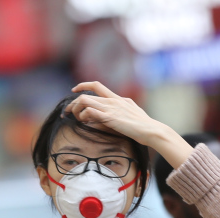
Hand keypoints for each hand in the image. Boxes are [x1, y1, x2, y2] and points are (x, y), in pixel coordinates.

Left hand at [67, 82, 193, 167]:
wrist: (152, 130)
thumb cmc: (144, 126)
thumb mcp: (132, 114)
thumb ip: (122, 112)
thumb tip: (113, 115)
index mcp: (118, 98)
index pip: (97, 86)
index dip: (83, 85)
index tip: (74, 90)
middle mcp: (113, 101)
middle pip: (87, 94)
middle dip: (73, 103)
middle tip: (67, 112)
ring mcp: (111, 108)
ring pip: (85, 101)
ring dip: (76, 110)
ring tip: (76, 119)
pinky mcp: (110, 118)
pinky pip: (90, 112)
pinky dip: (83, 116)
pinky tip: (84, 122)